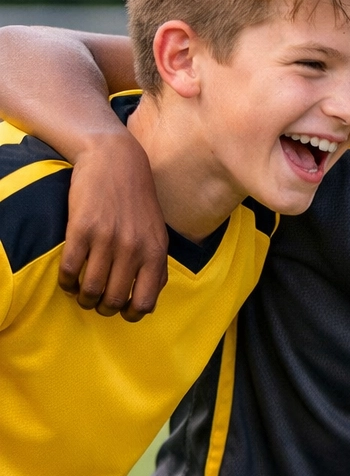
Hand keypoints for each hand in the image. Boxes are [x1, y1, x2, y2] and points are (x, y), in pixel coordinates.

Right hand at [61, 135, 166, 320]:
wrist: (115, 161)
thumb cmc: (137, 200)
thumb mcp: (157, 232)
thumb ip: (155, 264)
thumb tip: (148, 298)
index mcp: (156, 253)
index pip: (145, 302)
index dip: (130, 314)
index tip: (121, 311)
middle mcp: (134, 249)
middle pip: (115, 300)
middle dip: (103, 308)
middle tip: (96, 303)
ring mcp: (107, 239)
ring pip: (91, 289)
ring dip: (83, 298)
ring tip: (81, 294)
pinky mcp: (81, 229)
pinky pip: (70, 269)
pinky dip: (66, 282)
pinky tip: (68, 280)